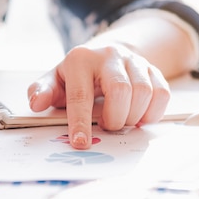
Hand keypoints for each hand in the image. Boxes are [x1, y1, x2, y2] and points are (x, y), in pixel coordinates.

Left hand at [28, 43, 169, 149]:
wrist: (104, 55)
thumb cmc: (77, 75)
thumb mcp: (55, 80)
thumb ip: (42, 91)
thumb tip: (36, 103)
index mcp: (81, 59)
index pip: (81, 95)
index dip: (80, 122)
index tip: (81, 143)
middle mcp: (109, 55)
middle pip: (120, 91)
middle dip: (114, 118)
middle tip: (107, 126)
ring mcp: (133, 61)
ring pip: (143, 92)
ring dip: (133, 116)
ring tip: (121, 120)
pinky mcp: (153, 69)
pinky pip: (162, 93)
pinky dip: (153, 112)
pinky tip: (139, 117)